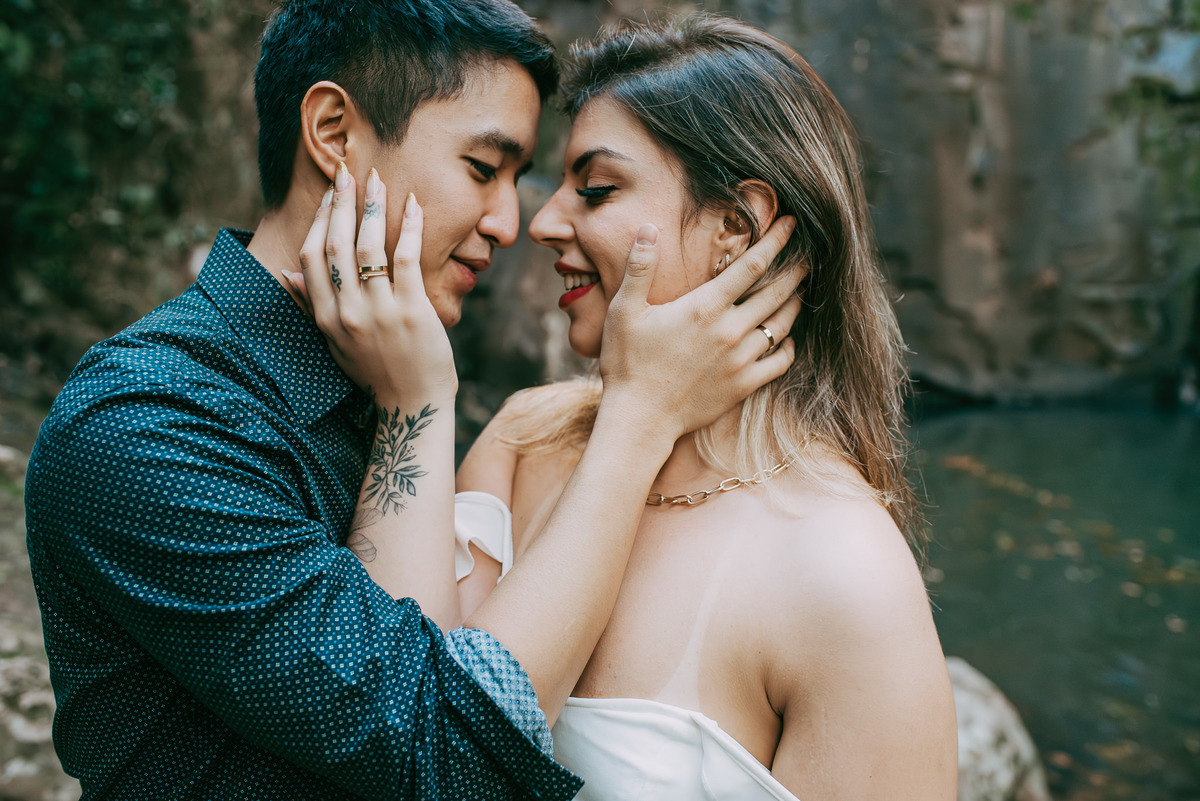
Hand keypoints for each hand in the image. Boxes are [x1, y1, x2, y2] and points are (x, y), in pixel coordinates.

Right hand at [294, 163, 456, 405]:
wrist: (412, 405)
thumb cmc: (377, 372)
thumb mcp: (336, 343)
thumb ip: (312, 306)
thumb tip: (287, 275)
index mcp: (325, 318)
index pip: (312, 257)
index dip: (319, 221)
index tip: (330, 195)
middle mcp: (347, 312)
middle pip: (336, 245)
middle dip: (341, 203)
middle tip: (348, 172)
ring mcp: (379, 312)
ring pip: (368, 247)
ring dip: (373, 207)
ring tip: (379, 180)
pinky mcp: (411, 311)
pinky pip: (406, 258)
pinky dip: (410, 227)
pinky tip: (414, 205)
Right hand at [599, 217, 804, 441]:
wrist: (639, 417)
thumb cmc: (627, 363)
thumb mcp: (624, 310)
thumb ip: (639, 267)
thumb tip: (649, 228)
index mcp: (705, 307)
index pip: (753, 265)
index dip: (776, 241)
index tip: (790, 224)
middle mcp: (730, 331)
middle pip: (777, 292)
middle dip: (795, 270)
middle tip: (806, 256)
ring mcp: (741, 360)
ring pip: (783, 325)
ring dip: (794, 305)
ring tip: (798, 292)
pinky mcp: (744, 385)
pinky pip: (780, 361)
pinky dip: (789, 346)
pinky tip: (787, 338)